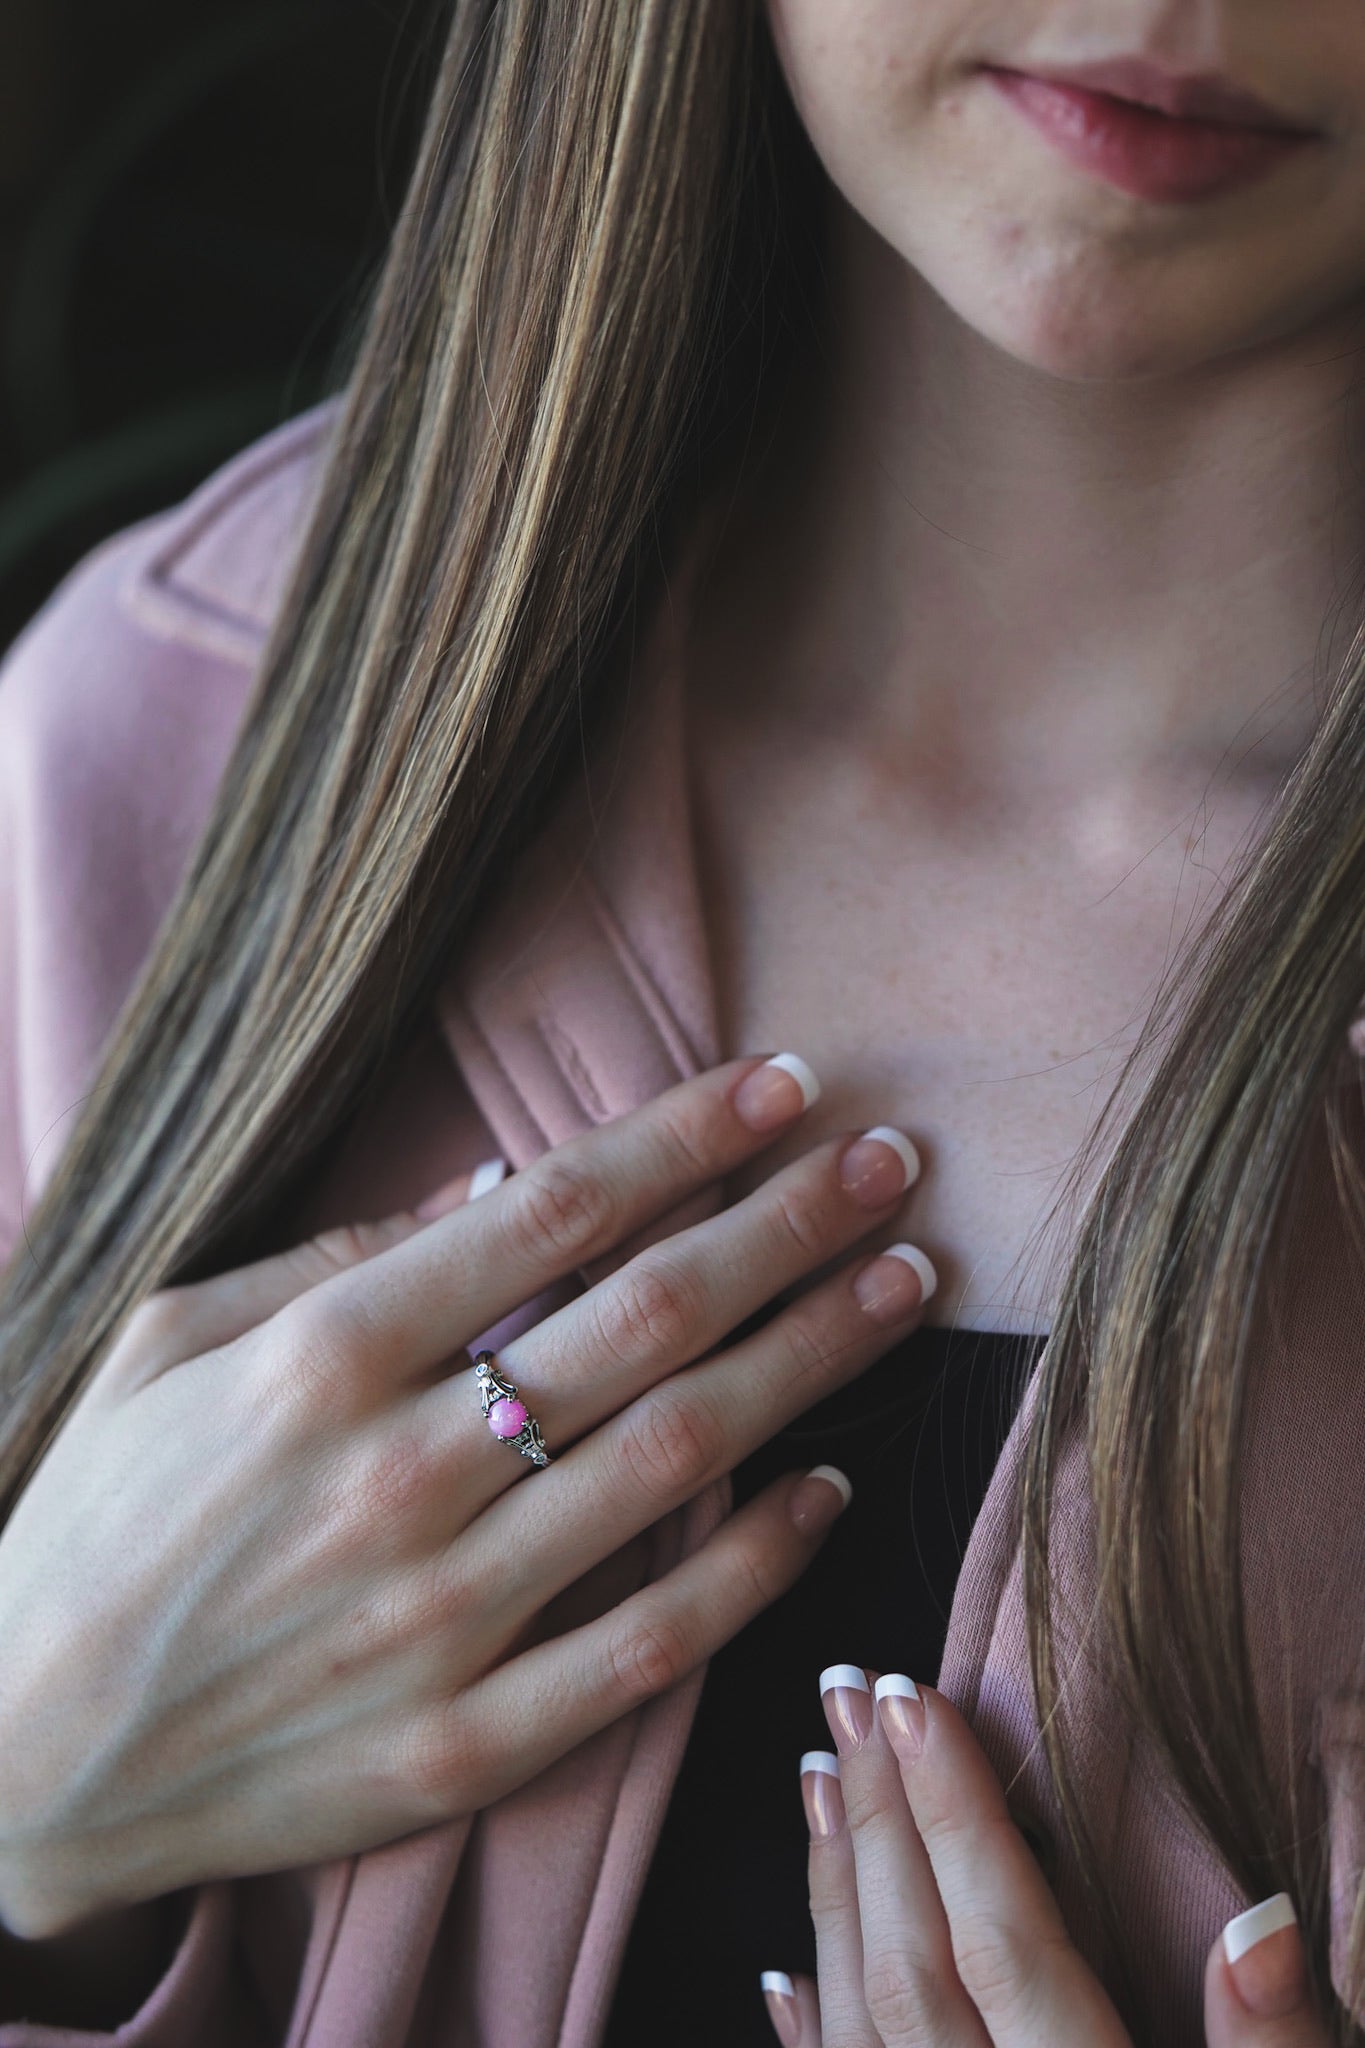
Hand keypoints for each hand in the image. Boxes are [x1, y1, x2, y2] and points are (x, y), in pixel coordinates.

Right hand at [0, 1056, 933, 1939]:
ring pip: (682, 1459)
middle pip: (651, 1319)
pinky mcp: (469, 1739)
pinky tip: (832, 1487)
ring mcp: (445, 1617)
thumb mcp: (162, 1344)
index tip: (786, 1085)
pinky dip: (759, 1560)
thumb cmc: (91, 1524)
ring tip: (905, 1283)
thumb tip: (495, 1189)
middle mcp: (401, 1475)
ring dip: (813, 1357)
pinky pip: (654, 1639)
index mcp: (322, 1356)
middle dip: (790, 1224)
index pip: (556, 1212)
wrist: (16, 1758)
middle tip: (894, 1163)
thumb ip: (331, 1254)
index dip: (688, 1136)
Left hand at [760, 1667, 1326, 2047]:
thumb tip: (1264, 1920)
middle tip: (851, 1692)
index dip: (958, 1819)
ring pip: (862, 2028)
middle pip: (916, 1972)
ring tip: (817, 1773)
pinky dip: (812, 2034)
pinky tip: (786, 1972)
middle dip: (881, 1820)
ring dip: (836, 1895)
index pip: (1009, 1952)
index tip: (917, 1699)